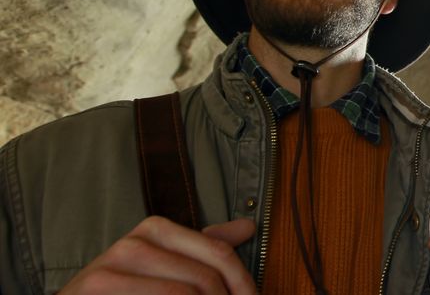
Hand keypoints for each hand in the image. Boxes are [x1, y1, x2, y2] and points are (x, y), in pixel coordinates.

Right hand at [60, 216, 255, 293]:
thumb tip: (247, 226)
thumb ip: (203, 247)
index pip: (219, 254)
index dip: (243, 283)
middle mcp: (132, 245)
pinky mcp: (96, 291)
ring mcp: (110, 272)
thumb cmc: (125, 289)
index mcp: (155, 229)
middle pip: (204, 279)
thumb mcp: (164, 262)